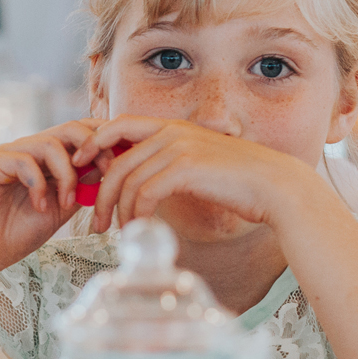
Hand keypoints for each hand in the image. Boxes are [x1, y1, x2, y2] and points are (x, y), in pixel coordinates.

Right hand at [0, 120, 105, 275]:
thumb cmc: (19, 232)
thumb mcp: (63, 207)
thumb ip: (82, 185)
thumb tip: (109, 167)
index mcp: (46, 157)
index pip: (80, 133)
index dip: (104, 141)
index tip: (121, 164)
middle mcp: (28, 148)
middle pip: (70, 127)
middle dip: (94, 149)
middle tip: (104, 174)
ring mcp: (8, 152)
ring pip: (50, 143)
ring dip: (67, 175)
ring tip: (65, 203)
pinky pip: (24, 160)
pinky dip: (39, 185)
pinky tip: (39, 206)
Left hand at [76, 118, 317, 233]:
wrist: (277, 187)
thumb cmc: (239, 183)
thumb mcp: (197, 166)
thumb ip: (169, 167)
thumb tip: (143, 186)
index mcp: (172, 127)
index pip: (118, 125)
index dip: (94, 143)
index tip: (80, 166)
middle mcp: (172, 132)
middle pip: (116, 160)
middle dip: (100, 192)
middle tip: (95, 220)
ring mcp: (179, 147)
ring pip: (128, 179)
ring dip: (118, 210)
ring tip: (117, 233)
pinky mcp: (187, 168)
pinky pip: (146, 192)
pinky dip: (138, 213)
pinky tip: (140, 228)